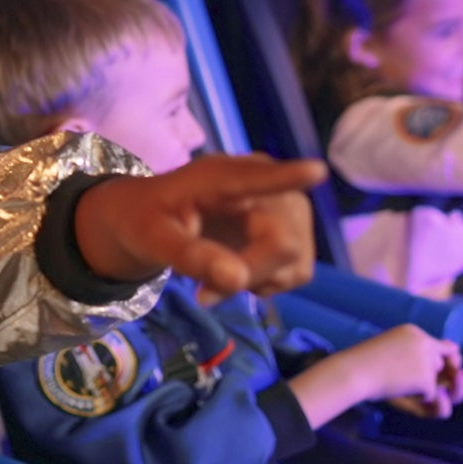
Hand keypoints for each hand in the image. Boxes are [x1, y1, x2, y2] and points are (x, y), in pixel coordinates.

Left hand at [73, 154, 325, 299]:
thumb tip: (236, 279)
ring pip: (295, 261)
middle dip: (249, 275)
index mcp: (220, 176)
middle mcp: (264, 184)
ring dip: (257, 282)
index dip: (288, 178)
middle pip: (283, 242)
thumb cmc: (146, 220)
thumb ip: (190, 256)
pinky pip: (296, 271)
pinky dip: (266, 282)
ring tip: (216, 276)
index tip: (316, 171)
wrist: (151, 218)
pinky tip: (237, 270)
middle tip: (204, 292)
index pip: (259, 178)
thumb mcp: (152, 239)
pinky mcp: (294, 231)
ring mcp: (285, 207)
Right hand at [341, 324, 462, 419]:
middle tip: (451, 387)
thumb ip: (422, 367)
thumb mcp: (395, 362)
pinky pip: (433, 396)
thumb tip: (450, 386)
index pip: (443, 346)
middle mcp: (424, 341)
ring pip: (442, 380)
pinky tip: (401, 391)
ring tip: (413, 391)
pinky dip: (420, 400)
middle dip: (454, 378)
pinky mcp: (426, 378)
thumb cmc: (366, 370)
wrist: (352, 373)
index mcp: (412, 332)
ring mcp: (427, 359)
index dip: (453, 360)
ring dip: (432, 390)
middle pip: (451, 361)